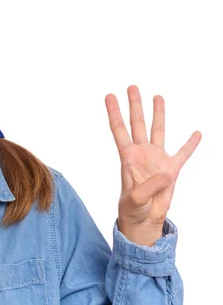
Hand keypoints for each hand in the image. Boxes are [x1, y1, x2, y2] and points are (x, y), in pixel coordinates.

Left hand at [105, 85, 200, 245]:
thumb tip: (164, 174)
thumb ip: (147, 187)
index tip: (109, 96)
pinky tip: (196, 133)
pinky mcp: (171, 170)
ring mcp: (156, 159)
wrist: (144, 219)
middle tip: (132, 87)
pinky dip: (190, 144)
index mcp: (128, 157)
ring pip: (158, 131)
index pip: (119, 130)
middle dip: (134, 105)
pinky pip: (183, 154)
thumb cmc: (132, 208)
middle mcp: (141, 153)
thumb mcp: (135, 199)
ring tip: (157, 97)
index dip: (114, 113)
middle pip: (138, 124)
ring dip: (158, 114)